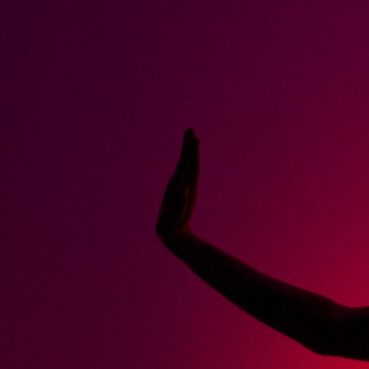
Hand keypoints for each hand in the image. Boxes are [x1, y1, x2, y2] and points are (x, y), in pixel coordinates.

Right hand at [157, 130, 198, 246]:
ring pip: (188, 167)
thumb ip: (180, 203)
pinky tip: (188, 157)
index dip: (191, 151)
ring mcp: (183, 189)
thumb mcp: (176, 217)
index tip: (193, 136)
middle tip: (191, 129)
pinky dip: (186, 164)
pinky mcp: (180, 192)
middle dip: (189, 146)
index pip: (189, 166)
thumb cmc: (174, 229)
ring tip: (192, 138)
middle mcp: (184, 186)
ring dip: (189, 152)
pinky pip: (184, 175)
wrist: (178, 239)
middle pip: (189, 163)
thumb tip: (185, 187)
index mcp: (183, 188)